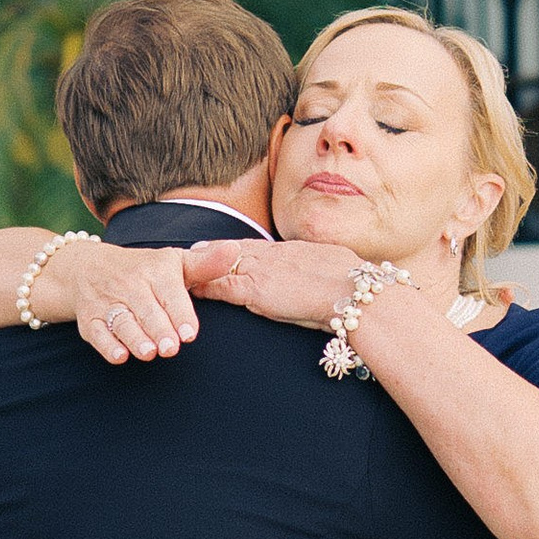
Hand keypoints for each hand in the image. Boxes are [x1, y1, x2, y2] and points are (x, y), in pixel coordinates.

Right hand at [50, 238, 200, 363]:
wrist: (88, 267)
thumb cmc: (143, 270)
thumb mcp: (173, 262)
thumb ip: (205, 264)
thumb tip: (235, 250)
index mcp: (154, 271)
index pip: (169, 293)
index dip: (180, 313)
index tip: (189, 332)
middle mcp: (129, 285)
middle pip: (146, 310)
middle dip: (158, 329)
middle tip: (171, 348)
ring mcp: (107, 303)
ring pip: (122, 322)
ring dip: (134, 338)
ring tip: (148, 352)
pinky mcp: (89, 319)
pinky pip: (96, 333)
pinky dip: (107, 345)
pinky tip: (119, 355)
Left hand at [179, 238, 365, 327]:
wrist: (353, 293)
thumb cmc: (353, 287)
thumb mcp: (337, 268)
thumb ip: (323, 268)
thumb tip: (330, 272)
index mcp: (294, 250)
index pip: (261, 247)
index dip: (242, 247)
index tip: (228, 246)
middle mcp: (274, 255)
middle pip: (238, 249)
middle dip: (215, 248)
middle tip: (195, 247)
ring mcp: (263, 270)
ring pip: (225, 264)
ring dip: (205, 265)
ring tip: (185, 265)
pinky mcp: (256, 289)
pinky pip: (223, 286)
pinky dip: (206, 287)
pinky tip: (192, 288)